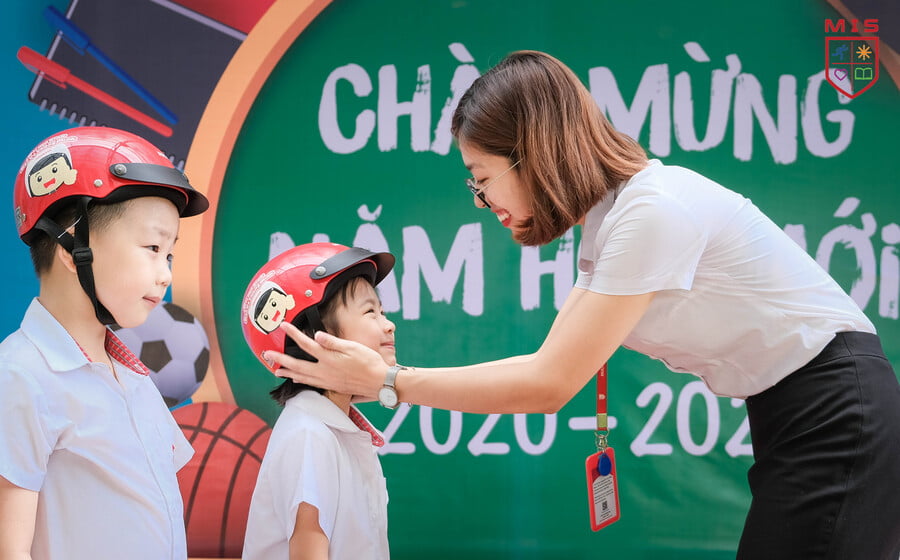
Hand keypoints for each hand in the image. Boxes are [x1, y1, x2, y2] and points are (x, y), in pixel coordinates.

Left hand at [264, 322, 385, 397]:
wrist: (379, 382)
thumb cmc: (369, 362)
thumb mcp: (352, 347)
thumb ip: (332, 342)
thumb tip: (316, 334)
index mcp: (329, 358)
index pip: (306, 344)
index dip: (293, 334)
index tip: (283, 326)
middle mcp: (324, 371)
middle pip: (297, 364)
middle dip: (280, 359)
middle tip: (267, 355)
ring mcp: (327, 380)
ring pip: (301, 376)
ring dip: (287, 372)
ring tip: (276, 370)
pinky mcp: (331, 386)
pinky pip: (311, 383)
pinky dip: (300, 380)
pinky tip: (297, 379)